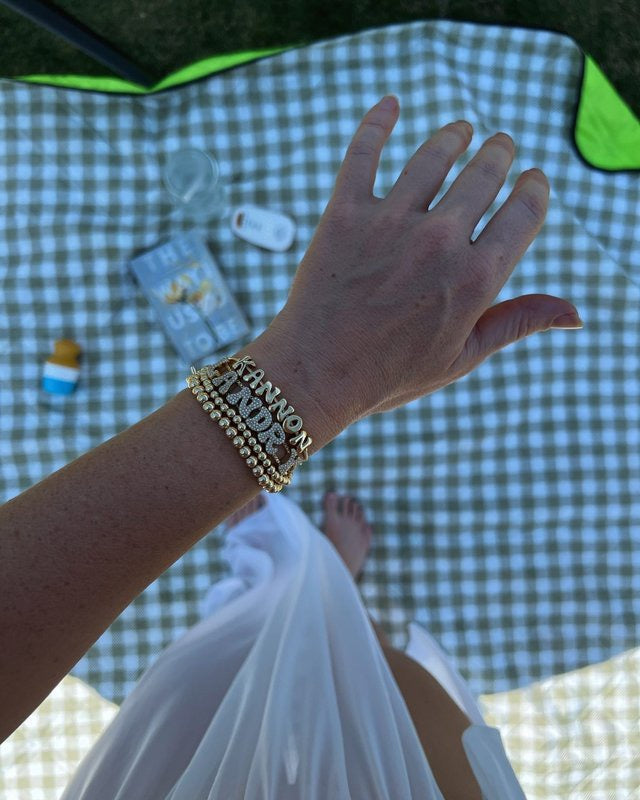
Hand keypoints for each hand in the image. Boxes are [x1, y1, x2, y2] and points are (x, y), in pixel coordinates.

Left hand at [270, 96, 580, 423]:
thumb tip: (575, 314)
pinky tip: (390, 104)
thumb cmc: (391, 374)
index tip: (532, 180)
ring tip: (460, 130)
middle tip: (498, 145)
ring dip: (454, 135)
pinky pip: (363, 152)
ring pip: (435, 155)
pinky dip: (377, 122)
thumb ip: (518, 322)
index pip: (524, 211)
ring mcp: (390, 222)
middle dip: (498, 153)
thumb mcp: (463, 356)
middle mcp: (439, 241)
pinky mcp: (345, 213)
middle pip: (485, 173)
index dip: (534, 188)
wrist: (315, 375)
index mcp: (476, 278)